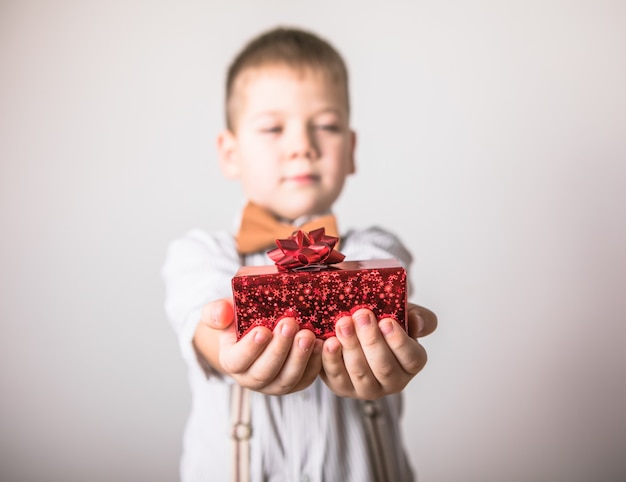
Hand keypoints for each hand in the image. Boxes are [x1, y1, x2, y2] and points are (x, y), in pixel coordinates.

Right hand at [193, 298, 322, 394]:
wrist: (260, 326)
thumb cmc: (241, 317)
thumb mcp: (224, 311)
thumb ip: (216, 311)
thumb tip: (222, 315)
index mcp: (232, 361)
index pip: (237, 361)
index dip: (250, 348)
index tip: (262, 331)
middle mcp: (252, 379)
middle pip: (265, 372)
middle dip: (279, 349)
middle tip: (290, 325)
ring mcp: (275, 384)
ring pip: (287, 379)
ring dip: (299, 358)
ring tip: (308, 335)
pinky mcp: (296, 382)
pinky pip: (306, 378)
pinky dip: (315, 363)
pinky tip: (322, 344)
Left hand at [320, 303, 436, 399]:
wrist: (356, 330)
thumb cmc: (383, 323)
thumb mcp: (403, 315)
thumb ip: (417, 316)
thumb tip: (417, 322)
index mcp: (411, 364)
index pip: (411, 358)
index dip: (399, 341)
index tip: (386, 321)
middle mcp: (392, 381)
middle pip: (384, 367)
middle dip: (371, 340)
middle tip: (361, 315)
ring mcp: (367, 388)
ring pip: (360, 372)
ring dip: (351, 346)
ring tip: (343, 324)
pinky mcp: (343, 388)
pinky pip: (336, 377)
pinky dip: (331, 359)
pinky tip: (328, 342)